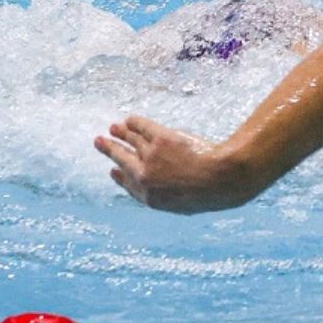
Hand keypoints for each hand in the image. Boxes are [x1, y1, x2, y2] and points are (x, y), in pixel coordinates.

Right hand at [94, 116, 257, 213]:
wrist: (223, 178)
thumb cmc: (214, 192)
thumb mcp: (190, 203)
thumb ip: (174, 197)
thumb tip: (174, 192)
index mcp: (152, 199)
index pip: (130, 185)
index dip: (120, 177)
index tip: (113, 171)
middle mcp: (145, 178)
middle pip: (122, 160)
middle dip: (110, 150)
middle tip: (99, 141)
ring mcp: (151, 158)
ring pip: (131, 142)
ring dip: (120, 133)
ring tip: (113, 128)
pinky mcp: (160, 139)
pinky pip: (142, 128)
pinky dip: (134, 123)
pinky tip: (129, 119)